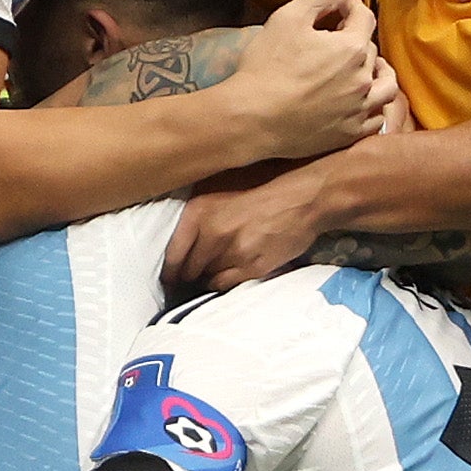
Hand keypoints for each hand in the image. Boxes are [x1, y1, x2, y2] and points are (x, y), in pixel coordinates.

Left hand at [166, 159, 339, 291]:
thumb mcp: (219, 186)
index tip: (168, 277)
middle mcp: (212, 233)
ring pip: (206, 279)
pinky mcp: (252, 267)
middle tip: (186, 281)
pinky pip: (226, 284)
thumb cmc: (262, 187)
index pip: (172, 253)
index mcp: (199, 211)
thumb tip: (178, 235)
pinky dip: (222, 283)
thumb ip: (196, 210)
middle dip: (186, 277)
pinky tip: (226, 277)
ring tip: (208, 277)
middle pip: (188, 270)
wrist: (302, 197)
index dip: (169, 270)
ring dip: (205, 279)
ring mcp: (233, 252)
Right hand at [224, 0, 398, 157]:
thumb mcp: (288, 18)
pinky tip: (362, 102)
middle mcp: (363, 79)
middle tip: (335, 36)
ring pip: (385, 86)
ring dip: (379, 73)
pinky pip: (375, 118)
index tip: (337, 5)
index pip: (364, 16)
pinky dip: (374, 106)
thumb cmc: (267, 68)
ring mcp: (358, 109)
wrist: (253, 119)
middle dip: (356, 37)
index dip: (351, 5)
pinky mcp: (349, 134)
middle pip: (370, 49)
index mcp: (352, 49)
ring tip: (367, 68)